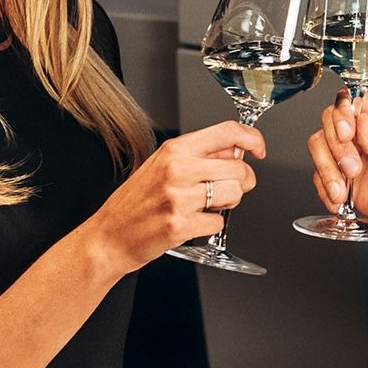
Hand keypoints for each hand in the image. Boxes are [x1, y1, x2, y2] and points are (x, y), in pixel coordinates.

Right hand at [87, 121, 264, 274]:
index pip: (227, 131)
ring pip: (235, 194)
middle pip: (239, 168)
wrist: (109, 236)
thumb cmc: (136, 202)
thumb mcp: (162, 165)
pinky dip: (210, 225)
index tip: (258, 149)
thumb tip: (236, 148)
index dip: (252, 138)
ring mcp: (179, 197)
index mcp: (175, 149)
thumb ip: (199, 155)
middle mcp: (178, 169)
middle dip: (243, 182)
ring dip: (228, 204)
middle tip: (228, 190)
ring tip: (206, 206)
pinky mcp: (180, 224)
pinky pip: (219, 222)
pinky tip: (191, 222)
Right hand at [307, 91, 367, 237]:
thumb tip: (363, 122)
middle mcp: (362, 130)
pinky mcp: (337, 173)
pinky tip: (339, 200)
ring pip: (318, 145)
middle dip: (337, 148)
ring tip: (342, 192)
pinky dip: (324, 189)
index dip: (343, 112)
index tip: (346, 133)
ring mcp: (347, 151)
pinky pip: (317, 173)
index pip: (354, 99)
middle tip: (353, 170)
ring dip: (326, 170)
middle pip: (330, 120)